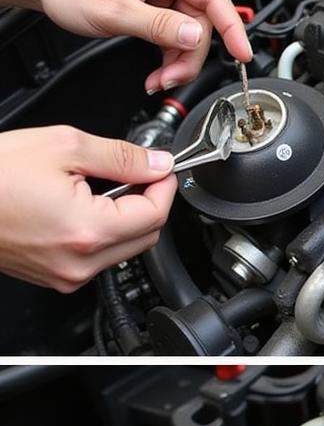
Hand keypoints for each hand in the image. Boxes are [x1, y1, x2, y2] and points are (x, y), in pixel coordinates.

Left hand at [0, 0, 250, 92]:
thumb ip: (160, 26)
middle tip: (173, 77)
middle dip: (190, 56)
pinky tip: (157, 70)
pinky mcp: (154, 4)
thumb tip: (197, 37)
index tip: (243, 56)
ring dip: (178, 61)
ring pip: (190, 33)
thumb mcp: (115, 9)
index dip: (232, 29)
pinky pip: (174, 34)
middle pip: (202, 23)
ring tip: (159, 78)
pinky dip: (168, 56)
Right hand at [0, 126, 176, 290]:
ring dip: (125, 219)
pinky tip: (81, 207)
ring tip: (99, 188)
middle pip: (146, 236)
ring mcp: (68, 275)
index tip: (162, 168)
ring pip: (125, 250)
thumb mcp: (62, 146)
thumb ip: (121, 156)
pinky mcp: (56, 278)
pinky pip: (98, 258)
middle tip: (136, 174)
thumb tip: (158, 164)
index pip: (156, 214)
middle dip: (149, 202)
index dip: (165, 186)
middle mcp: (81, 262)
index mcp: (88, 230)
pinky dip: (102, 233)